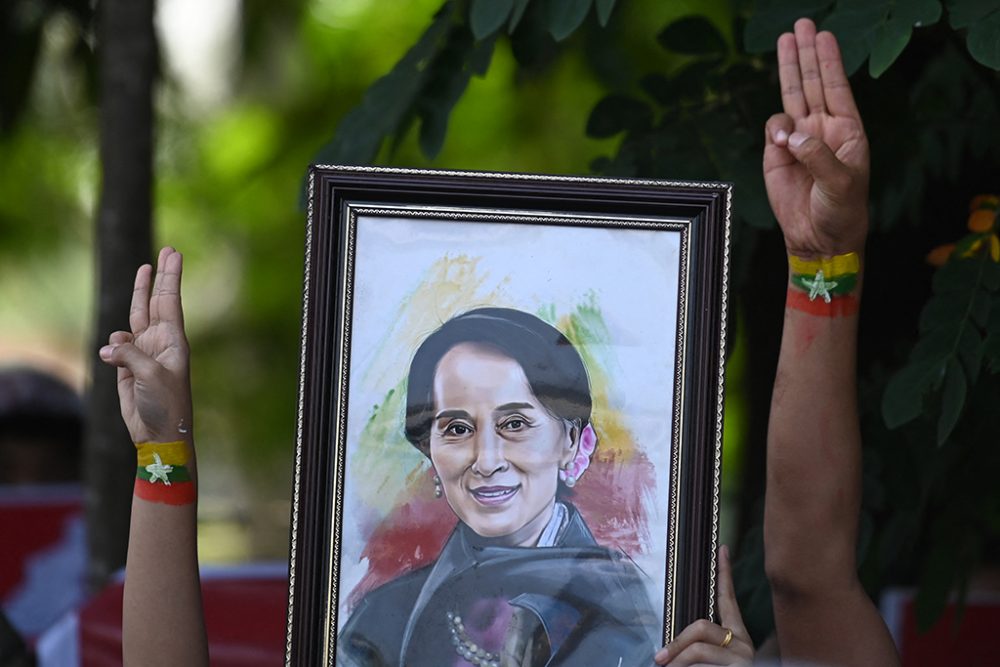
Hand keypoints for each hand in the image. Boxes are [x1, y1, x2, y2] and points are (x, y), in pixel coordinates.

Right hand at [99, 247, 192, 443]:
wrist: (159, 432)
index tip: (175, 253)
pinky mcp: (126, 367)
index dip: (170, 277)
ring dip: (135, 298)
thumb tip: (109, 346)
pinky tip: (111, 354)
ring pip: (134, 318)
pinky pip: (115, 346)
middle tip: (165, 251)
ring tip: (142, 273)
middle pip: (156, 301)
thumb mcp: (151, 375)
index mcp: (174, 340)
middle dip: (159, 277)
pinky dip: (112, 346)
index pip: (170, 301)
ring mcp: (143, 353)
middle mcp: (160, 342)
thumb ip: (129, 354)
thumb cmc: (166, 403)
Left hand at [655, 546, 752, 665]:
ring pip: (699, 652)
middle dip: (677, 644)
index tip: (722, 548)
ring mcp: (743, 660)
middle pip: (702, 628)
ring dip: (678, 664)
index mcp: (739, 638)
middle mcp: (744, 646)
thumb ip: (699, 650)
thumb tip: (667, 653)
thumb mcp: (711, 663)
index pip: (729, 600)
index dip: (725, 574)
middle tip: (659, 661)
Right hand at [764, 18, 869, 257]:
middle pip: (813, 82)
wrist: (818, 239)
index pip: (837, 87)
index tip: (824, 35)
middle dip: (807, 53)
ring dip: (789, 67)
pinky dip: (775, 129)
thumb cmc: (842, 211)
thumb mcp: (841, 183)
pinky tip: (782, 142)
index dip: (830, 60)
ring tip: (786, 39)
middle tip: (803, 24)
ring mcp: (799, 140)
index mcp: (847, 131)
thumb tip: (792, 134)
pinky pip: (773, 128)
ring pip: (791, 95)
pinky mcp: (776, 155)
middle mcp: (823, 129)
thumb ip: (818, 155)